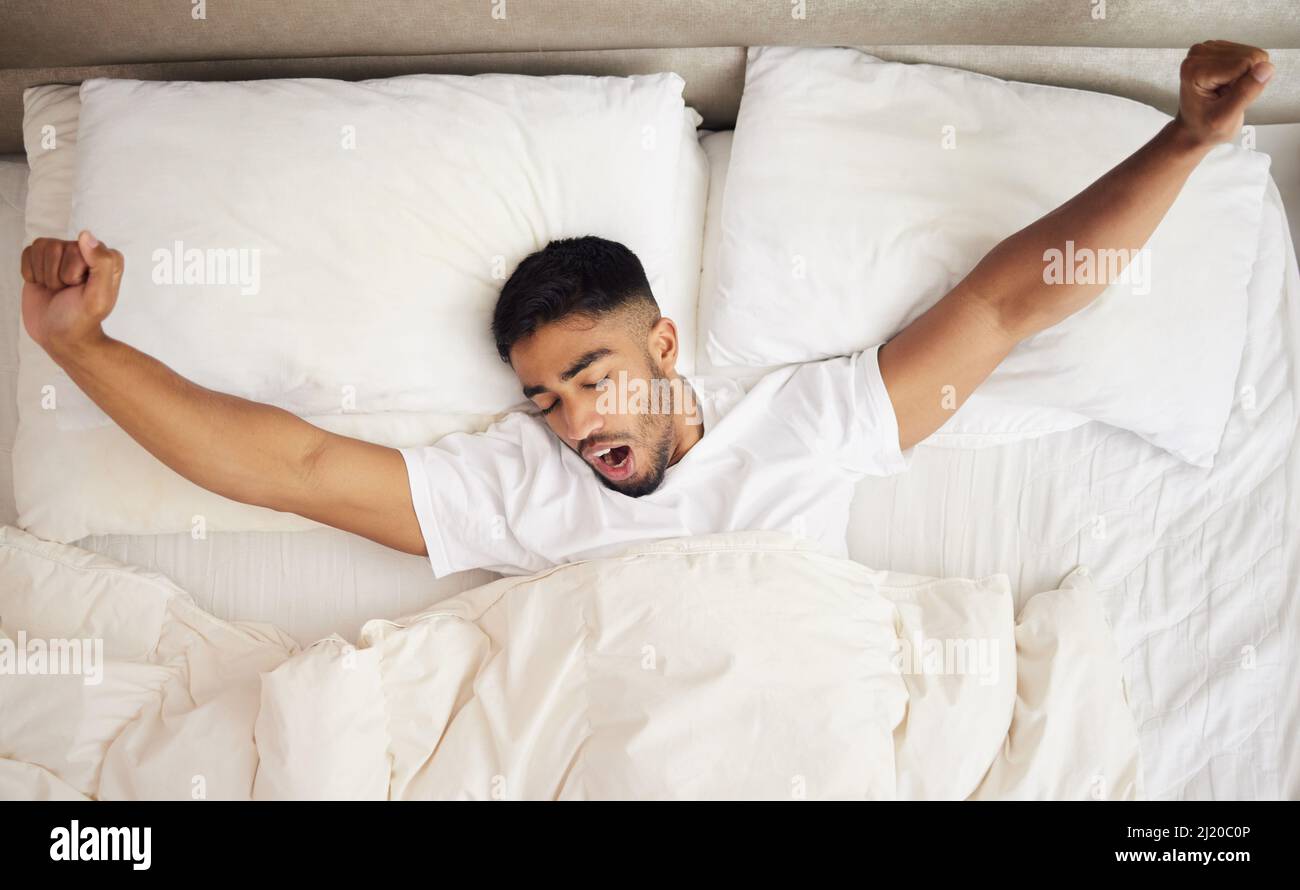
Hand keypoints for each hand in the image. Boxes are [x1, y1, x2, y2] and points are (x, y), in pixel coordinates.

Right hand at [20, 230, 122, 355]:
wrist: (59, 336)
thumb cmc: (81, 319)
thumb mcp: (99, 297)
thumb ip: (102, 264)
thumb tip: (85, 235)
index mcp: (106, 259)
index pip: (81, 248)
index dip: (74, 272)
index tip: (80, 289)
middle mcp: (86, 253)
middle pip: (58, 247)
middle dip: (57, 275)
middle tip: (66, 292)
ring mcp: (63, 256)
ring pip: (42, 247)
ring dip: (44, 274)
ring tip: (56, 289)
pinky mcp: (42, 261)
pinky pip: (28, 252)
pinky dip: (30, 273)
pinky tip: (42, 285)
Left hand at [1175, 40, 1273, 147]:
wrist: (1195, 129)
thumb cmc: (1205, 128)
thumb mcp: (1226, 117)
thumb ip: (1246, 92)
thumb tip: (1266, 67)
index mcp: (1195, 68)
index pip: (1246, 63)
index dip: (1246, 84)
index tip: (1227, 98)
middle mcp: (1199, 53)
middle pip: (1250, 56)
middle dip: (1245, 79)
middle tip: (1226, 96)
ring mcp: (1208, 49)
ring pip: (1252, 54)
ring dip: (1244, 76)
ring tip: (1225, 91)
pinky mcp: (1218, 49)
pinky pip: (1250, 55)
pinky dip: (1243, 72)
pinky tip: (1227, 84)